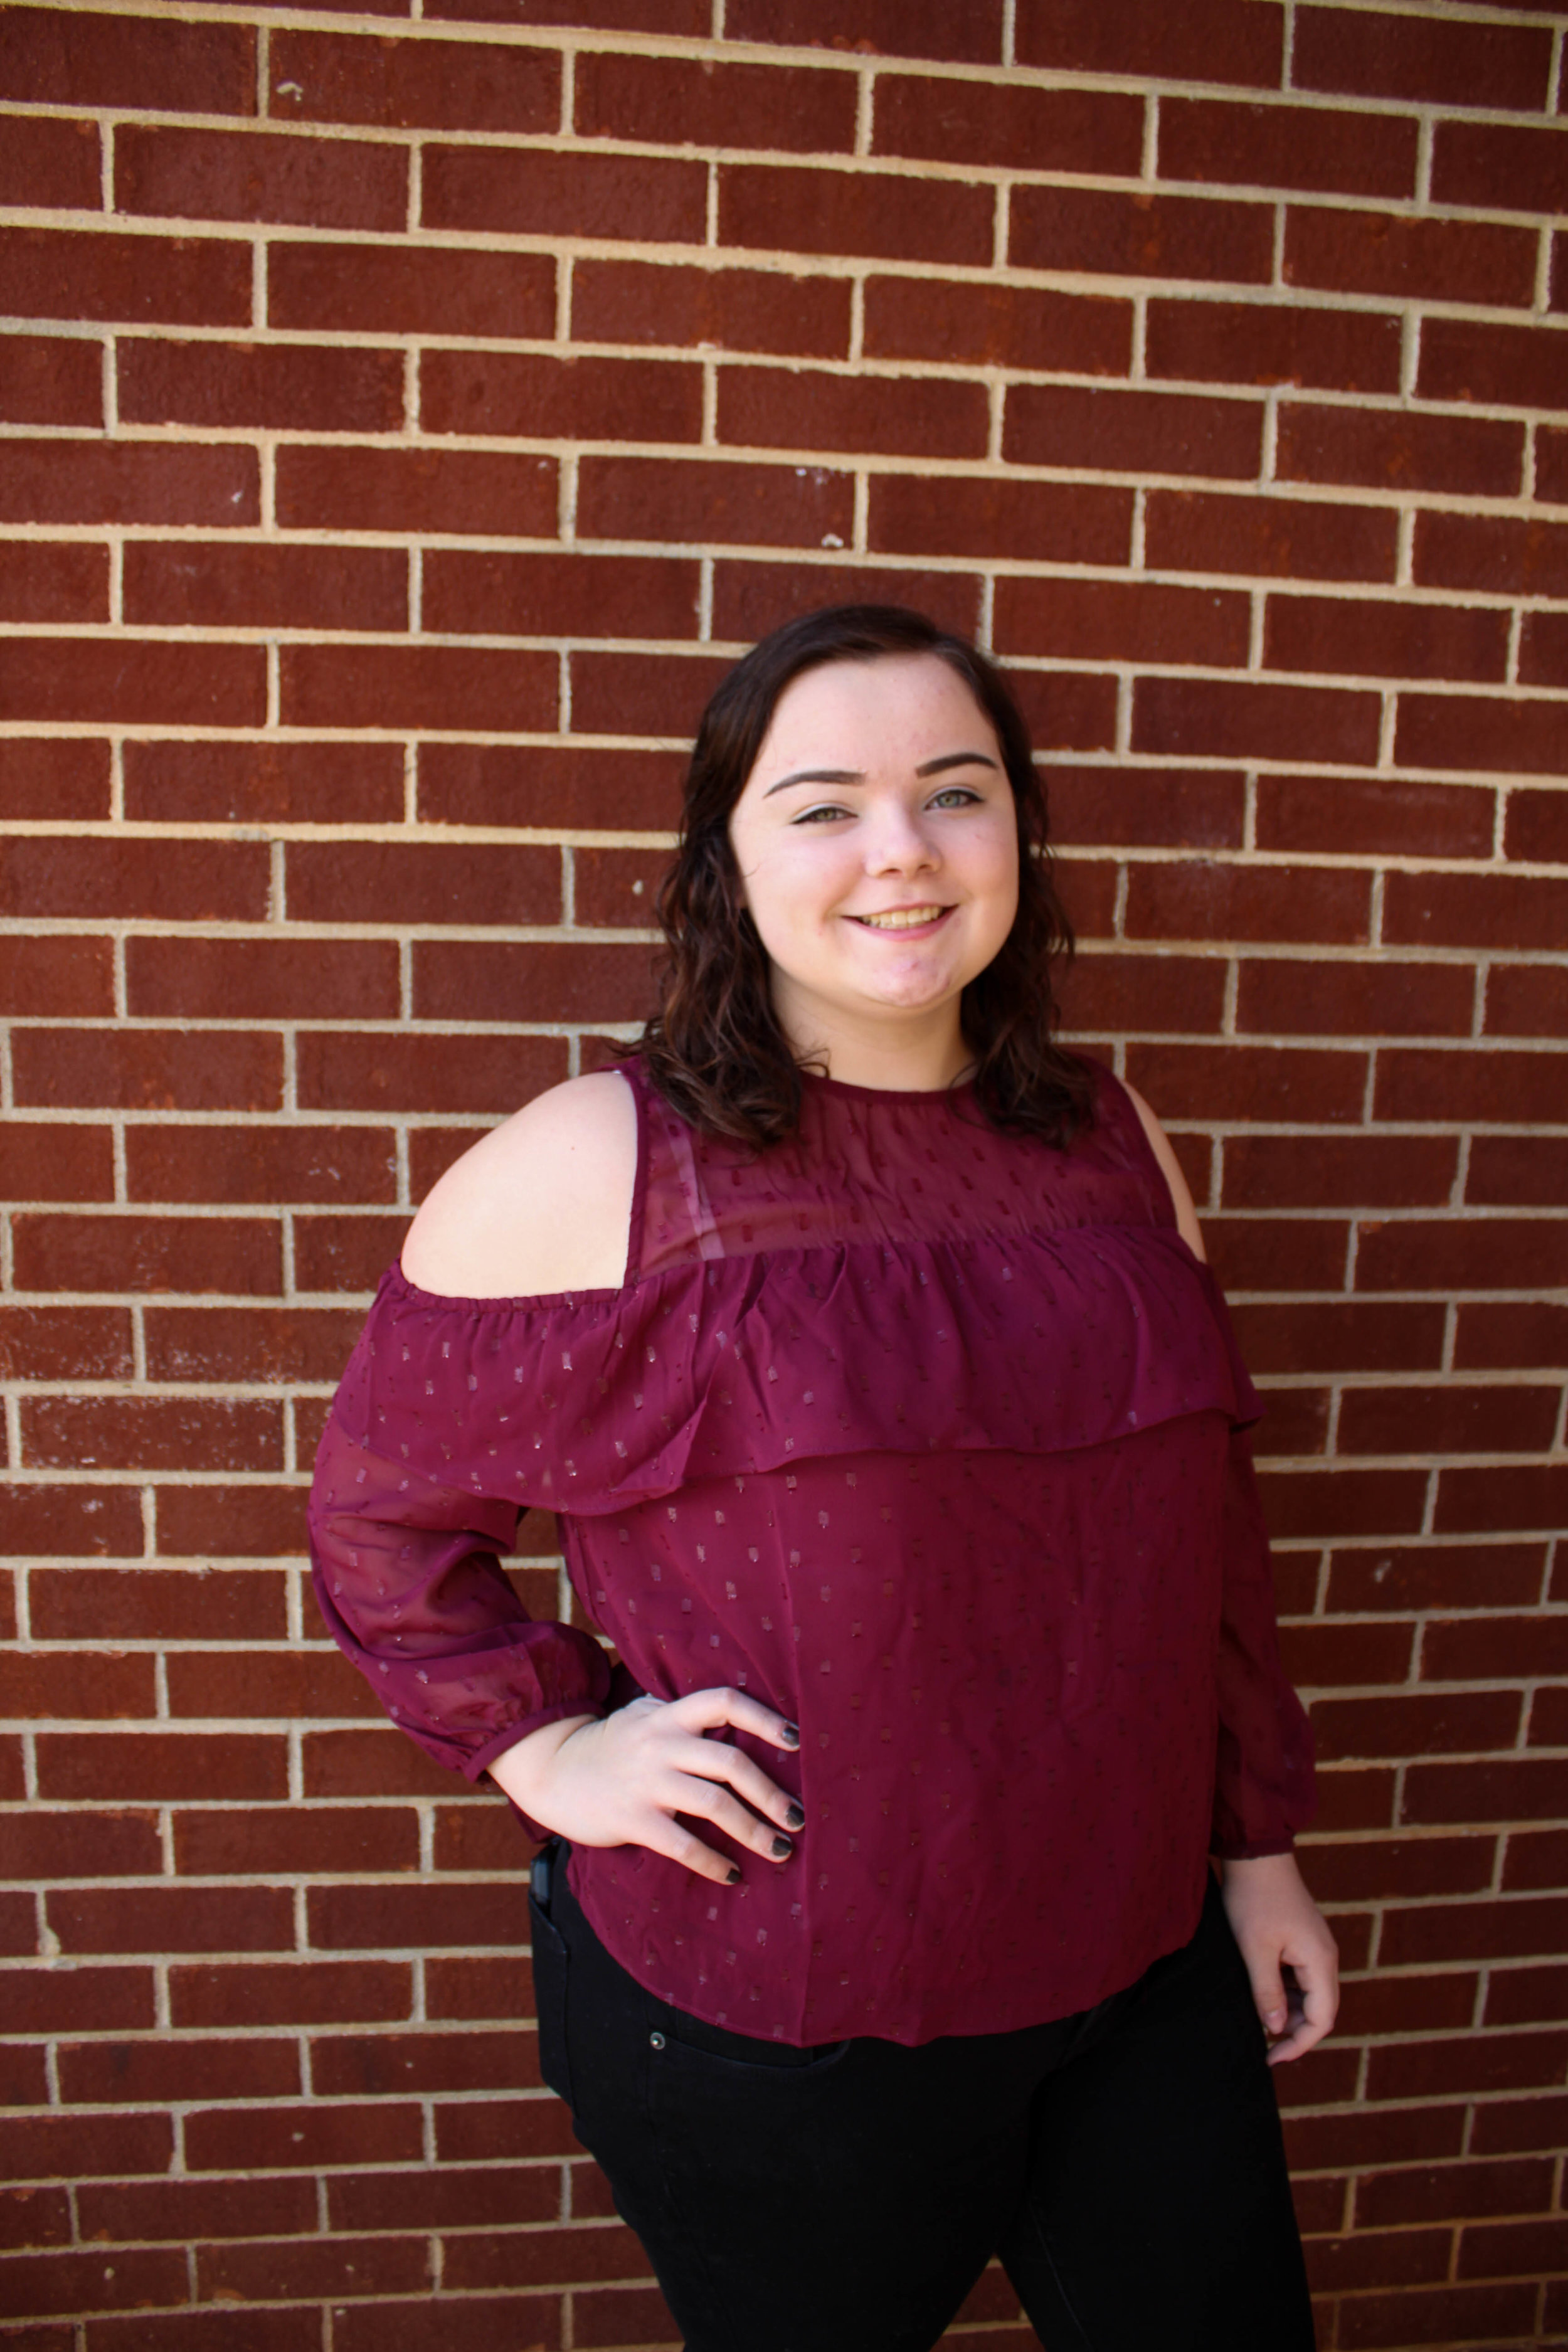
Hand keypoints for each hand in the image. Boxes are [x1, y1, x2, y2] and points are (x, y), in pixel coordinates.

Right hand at [489, 1688, 802, 1888]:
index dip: (763, 1718)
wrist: (552, 1771)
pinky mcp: (632, 1819)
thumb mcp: (642, 1714)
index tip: (797, 1741)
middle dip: (771, 1793)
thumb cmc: (609, 1745)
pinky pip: (683, 1844)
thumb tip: (731, 1715)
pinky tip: (732, 1874)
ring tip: (779, 1850)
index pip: (723, 1702)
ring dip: (754, 1830)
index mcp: (668, 1716)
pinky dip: (713, 1862)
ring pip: (715, 1804)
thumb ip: (680, 1713)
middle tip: (798, 1817)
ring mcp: (647, 1782)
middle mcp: (661, 1744)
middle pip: (731, 1762)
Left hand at [1219, 1850, 1338, 2065]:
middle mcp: (1326, 1956)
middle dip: (1295, 2032)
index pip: (1322, 2020)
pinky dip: (1285, 1993)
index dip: (1299, 2045)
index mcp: (1320, 1961)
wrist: (1256, 1855)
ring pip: (1310, 1995)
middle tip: (1263, 2046)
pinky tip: (1262, 1995)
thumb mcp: (1254, 1950)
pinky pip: (1301, 1977)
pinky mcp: (1303, 1940)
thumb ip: (1267, 1993)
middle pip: (1320, 2010)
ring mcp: (1315, 1947)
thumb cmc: (1254, 1899)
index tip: (1271, 2059)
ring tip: (1259, 2021)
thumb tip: (1277, 2030)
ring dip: (1290, 2013)